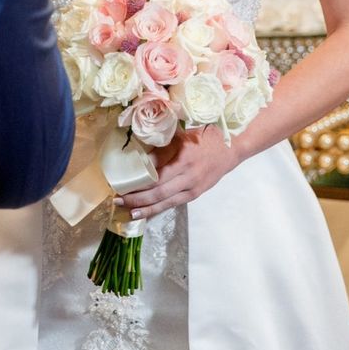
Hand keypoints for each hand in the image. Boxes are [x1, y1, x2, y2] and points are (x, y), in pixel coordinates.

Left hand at [115, 127, 241, 218]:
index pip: (156, 173)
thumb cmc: (205, 137)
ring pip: (164, 202)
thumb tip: (138, 157)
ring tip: (127, 212)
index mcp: (183, 158)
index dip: (137, 180)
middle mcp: (187, 175)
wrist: (231, 150)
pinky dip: (157, 209)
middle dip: (136, 198)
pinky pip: (172, 204)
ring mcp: (191, 187)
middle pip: (157, 191)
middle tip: (117, 199)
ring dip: (144, 208)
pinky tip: (145, 213)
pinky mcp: (194, 194)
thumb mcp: (182, 136)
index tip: (120, 182)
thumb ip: (162, 147)